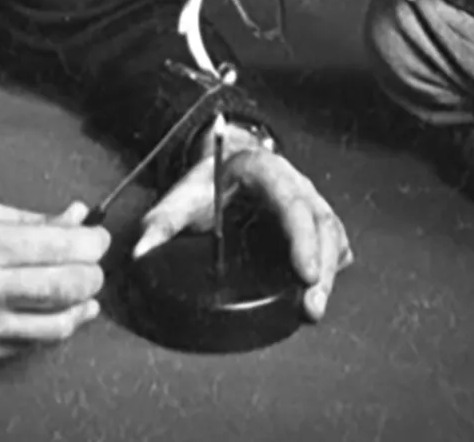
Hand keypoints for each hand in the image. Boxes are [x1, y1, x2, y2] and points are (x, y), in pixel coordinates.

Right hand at [0, 196, 108, 364]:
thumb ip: (27, 218)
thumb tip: (76, 217)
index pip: (61, 246)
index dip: (93, 242)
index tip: (97, 237)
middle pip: (68, 286)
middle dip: (94, 272)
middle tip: (93, 262)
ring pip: (59, 323)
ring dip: (83, 304)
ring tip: (83, 290)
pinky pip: (32, 343)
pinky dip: (56, 326)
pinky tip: (60, 311)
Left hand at [134, 143, 352, 320]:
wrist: (222, 164)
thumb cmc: (207, 182)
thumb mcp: (181, 197)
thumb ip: (161, 223)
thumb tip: (141, 253)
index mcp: (266, 171)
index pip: (292, 203)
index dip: (302, 239)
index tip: (304, 273)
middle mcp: (296, 185)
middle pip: (322, 224)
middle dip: (321, 268)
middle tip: (311, 306)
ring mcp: (309, 203)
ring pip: (332, 235)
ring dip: (328, 274)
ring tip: (313, 309)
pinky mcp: (313, 223)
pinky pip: (332, 243)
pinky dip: (330, 269)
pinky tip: (319, 293)